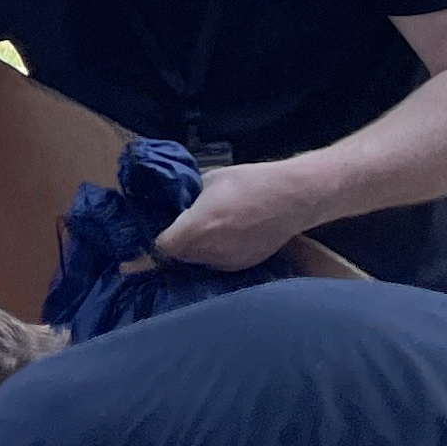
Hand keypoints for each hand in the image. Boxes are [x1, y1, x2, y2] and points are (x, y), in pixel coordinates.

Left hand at [148, 161, 318, 272]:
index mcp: (197, 228)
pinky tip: (230, 236)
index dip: (155, 242)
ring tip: (211, 229)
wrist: (294, 197)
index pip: (162, 247)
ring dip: (197, 249)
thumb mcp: (211, 179)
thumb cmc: (250, 182)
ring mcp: (228, 262)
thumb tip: (179, 204)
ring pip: (199, 262)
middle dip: (177, 244)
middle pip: (179, 256)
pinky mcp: (245, 266)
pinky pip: (219, 263)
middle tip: (184, 227)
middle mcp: (209, 252)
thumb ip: (189, 197)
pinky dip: (217, 253)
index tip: (153, 239)